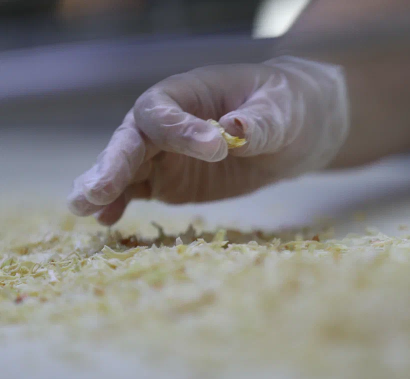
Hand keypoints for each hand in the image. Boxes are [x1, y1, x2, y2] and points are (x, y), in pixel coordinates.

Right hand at [67, 56, 349, 224]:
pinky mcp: (172, 180)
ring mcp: (167, 154)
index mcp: (189, 93)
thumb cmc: (285, 107)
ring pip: (127, 167)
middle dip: (116, 164)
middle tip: (100, 190)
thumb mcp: (281, 110)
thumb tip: (234, 129)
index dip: (179, 129)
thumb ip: (259, 121)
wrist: (293, 131)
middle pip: (132, 139)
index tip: (217, 149)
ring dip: (105, 186)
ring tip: (84, 207)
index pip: (165, 109)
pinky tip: (106, 221)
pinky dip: (121, 203)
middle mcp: (169, 123)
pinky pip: (140, 189)